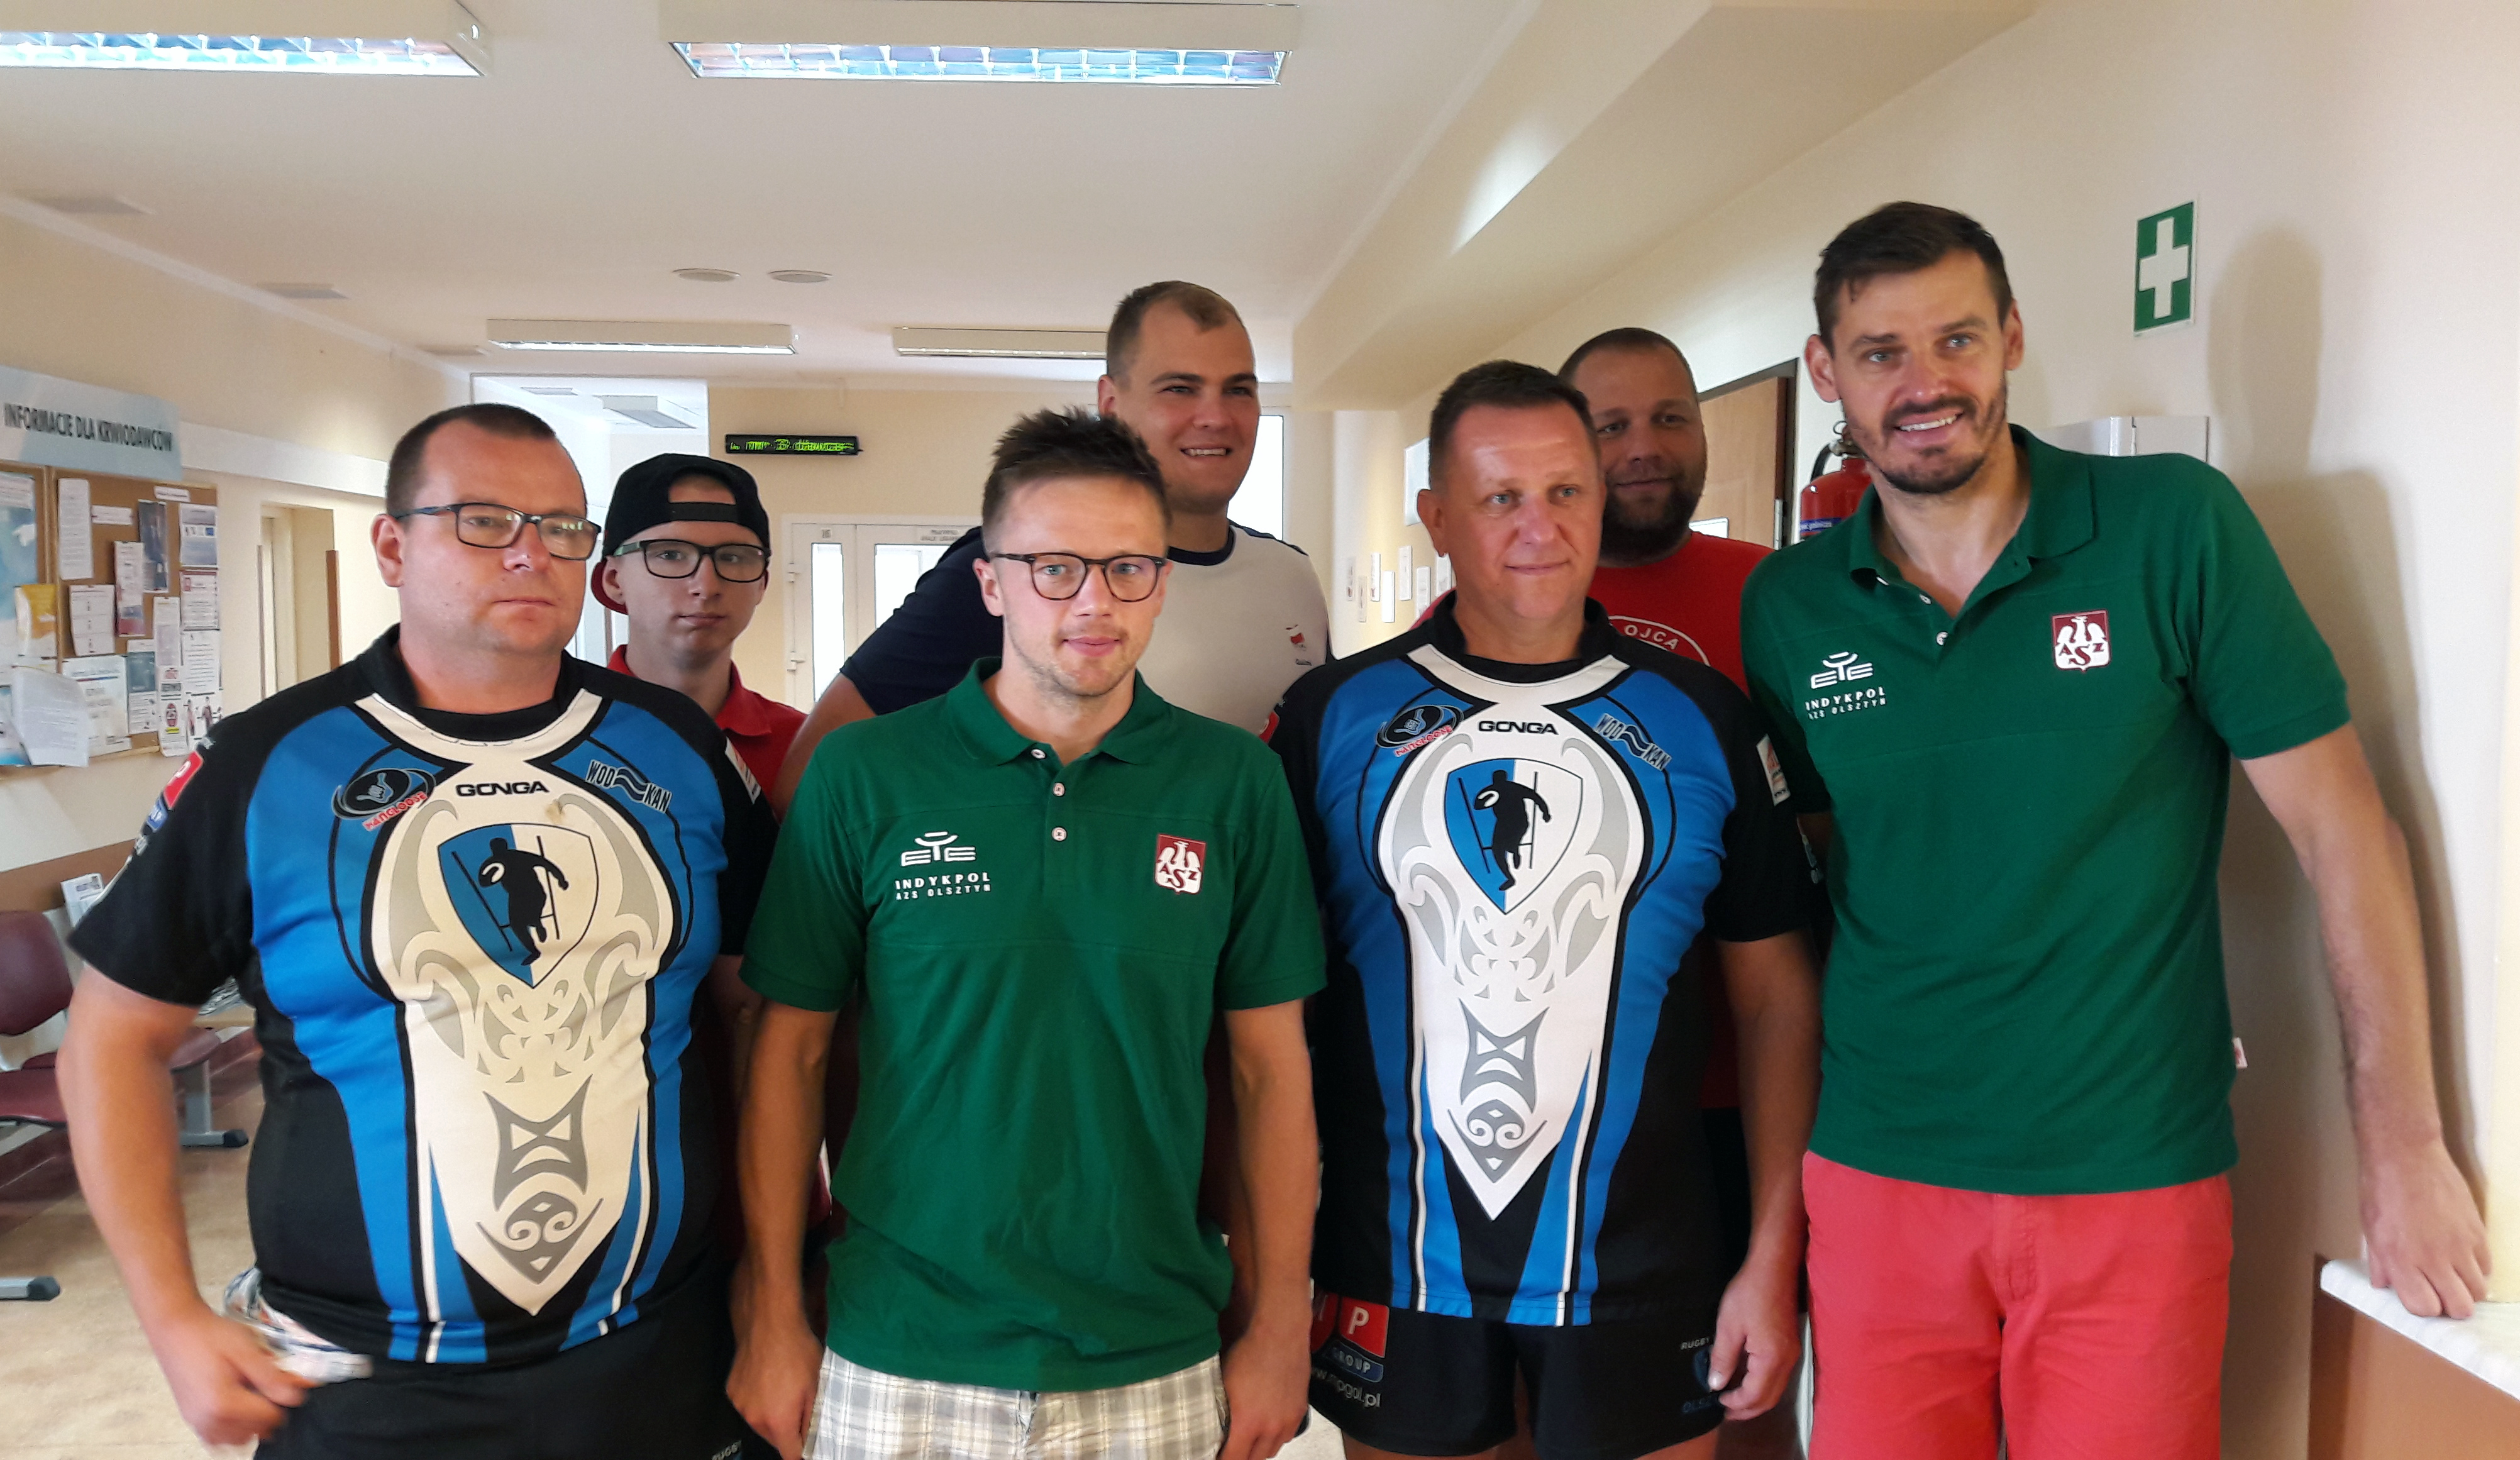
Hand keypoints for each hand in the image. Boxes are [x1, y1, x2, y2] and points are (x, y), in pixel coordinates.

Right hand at [146, 1304, 312, 1447]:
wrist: (176, 1329)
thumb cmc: (208, 1335)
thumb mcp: (248, 1349)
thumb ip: (272, 1376)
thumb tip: (296, 1396)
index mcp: (223, 1404)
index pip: (270, 1418)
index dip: (281, 1398)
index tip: (281, 1380)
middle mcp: (207, 1420)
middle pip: (256, 1431)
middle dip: (267, 1410)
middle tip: (262, 1383)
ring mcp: (197, 1423)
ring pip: (239, 1439)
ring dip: (252, 1423)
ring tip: (250, 1395)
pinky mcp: (192, 1420)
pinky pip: (219, 1438)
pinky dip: (232, 1428)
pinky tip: (236, 1406)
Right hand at [728, 1305, 824, 1459]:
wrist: (769, 1322)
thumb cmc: (796, 1351)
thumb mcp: (815, 1386)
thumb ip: (811, 1418)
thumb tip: (810, 1436)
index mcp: (778, 1420)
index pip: (790, 1453)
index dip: (801, 1453)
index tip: (807, 1448)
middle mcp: (755, 1418)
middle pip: (774, 1439)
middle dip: (788, 1431)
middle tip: (800, 1409)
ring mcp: (741, 1405)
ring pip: (760, 1423)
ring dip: (772, 1416)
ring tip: (785, 1391)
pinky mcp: (732, 1391)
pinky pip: (749, 1406)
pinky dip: (759, 1401)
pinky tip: (769, 1382)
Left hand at [1218, 1318, 1308, 1459]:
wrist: (1280, 1332)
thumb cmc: (1247, 1352)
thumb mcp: (1222, 1382)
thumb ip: (1218, 1410)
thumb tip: (1207, 1423)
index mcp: (1247, 1423)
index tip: (1215, 1456)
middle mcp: (1270, 1428)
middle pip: (1254, 1459)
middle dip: (1240, 1457)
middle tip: (1229, 1448)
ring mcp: (1288, 1421)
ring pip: (1272, 1450)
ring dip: (1258, 1449)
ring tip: (1246, 1440)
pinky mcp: (1300, 1410)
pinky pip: (1286, 1436)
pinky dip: (1275, 1437)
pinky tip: (1266, 1427)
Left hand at [1707, 1254, 1800, 1420]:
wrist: (1774, 1268)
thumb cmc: (1748, 1294)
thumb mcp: (1728, 1326)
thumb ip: (1723, 1358)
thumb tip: (1716, 1384)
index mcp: (1771, 1359)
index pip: (1754, 1396)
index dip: (1735, 1404)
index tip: (1717, 1403)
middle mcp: (1787, 1361)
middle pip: (1769, 1398)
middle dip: (1748, 1409)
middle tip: (1725, 1411)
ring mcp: (1792, 1353)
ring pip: (1776, 1389)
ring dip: (1756, 1399)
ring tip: (1734, 1399)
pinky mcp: (1790, 1345)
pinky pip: (1778, 1376)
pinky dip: (1763, 1385)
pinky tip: (1746, 1379)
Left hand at [2362, 1137, 2490, 1318]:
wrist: (2406, 1155)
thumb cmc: (2381, 1188)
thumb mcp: (2370, 1228)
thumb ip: (2380, 1262)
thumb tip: (2385, 1286)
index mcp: (2400, 1259)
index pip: (2424, 1308)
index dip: (2423, 1307)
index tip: (2420, 1297)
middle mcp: (2433, 1258)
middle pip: (2459, 1307)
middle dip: (2451, 1307)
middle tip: (2442, 1294)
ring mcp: (2459, 1246)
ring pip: (2477, 1290)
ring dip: (2466, 1289)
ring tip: (2452, 1276)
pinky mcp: (2477, 1231)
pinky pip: (2486, 1265)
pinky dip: (2477, 1268)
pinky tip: (2462, 1257)